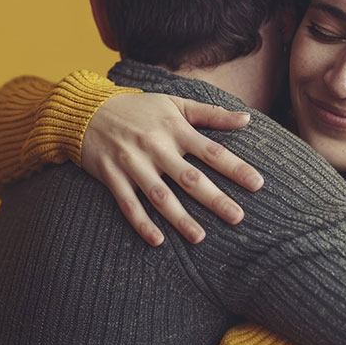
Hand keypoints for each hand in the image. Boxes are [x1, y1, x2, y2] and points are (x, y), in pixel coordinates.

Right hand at [79, 93, 263, 245]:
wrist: (88, 110)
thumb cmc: (139, 109)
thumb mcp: (174, 103)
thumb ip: (211, 113)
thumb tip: (247, 118)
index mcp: (174, 128)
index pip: (211, 151)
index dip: (235, 168)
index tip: (257, 184)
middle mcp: (155, 147)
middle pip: (189, 177)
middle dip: (214, 198)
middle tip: (238, 218)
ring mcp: (132, 163)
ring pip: (159, 196)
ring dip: (179, 218)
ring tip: (200, 237)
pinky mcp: (112, 176)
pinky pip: (128, 204)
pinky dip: (142, 223)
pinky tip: (158, 241)